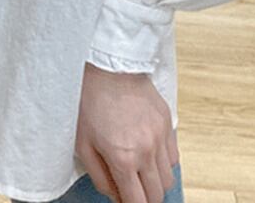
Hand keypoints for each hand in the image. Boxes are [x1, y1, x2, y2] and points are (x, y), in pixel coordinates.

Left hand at [75, 62, 179, 202]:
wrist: (107, 64)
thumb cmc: (88, 99)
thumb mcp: (82, 143)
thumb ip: (99, 176)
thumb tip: (115, 195)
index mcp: (122, 158)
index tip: (126, 201)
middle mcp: (146, 151)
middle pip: (157, 195)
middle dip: (144, 197)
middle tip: (131, 188)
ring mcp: (160, 136)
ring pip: (168, 178)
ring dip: (154, 181)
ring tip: (138, 170)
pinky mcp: (167, 121)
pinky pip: (173, 157)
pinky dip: (163, 162)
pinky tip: (147, 153)